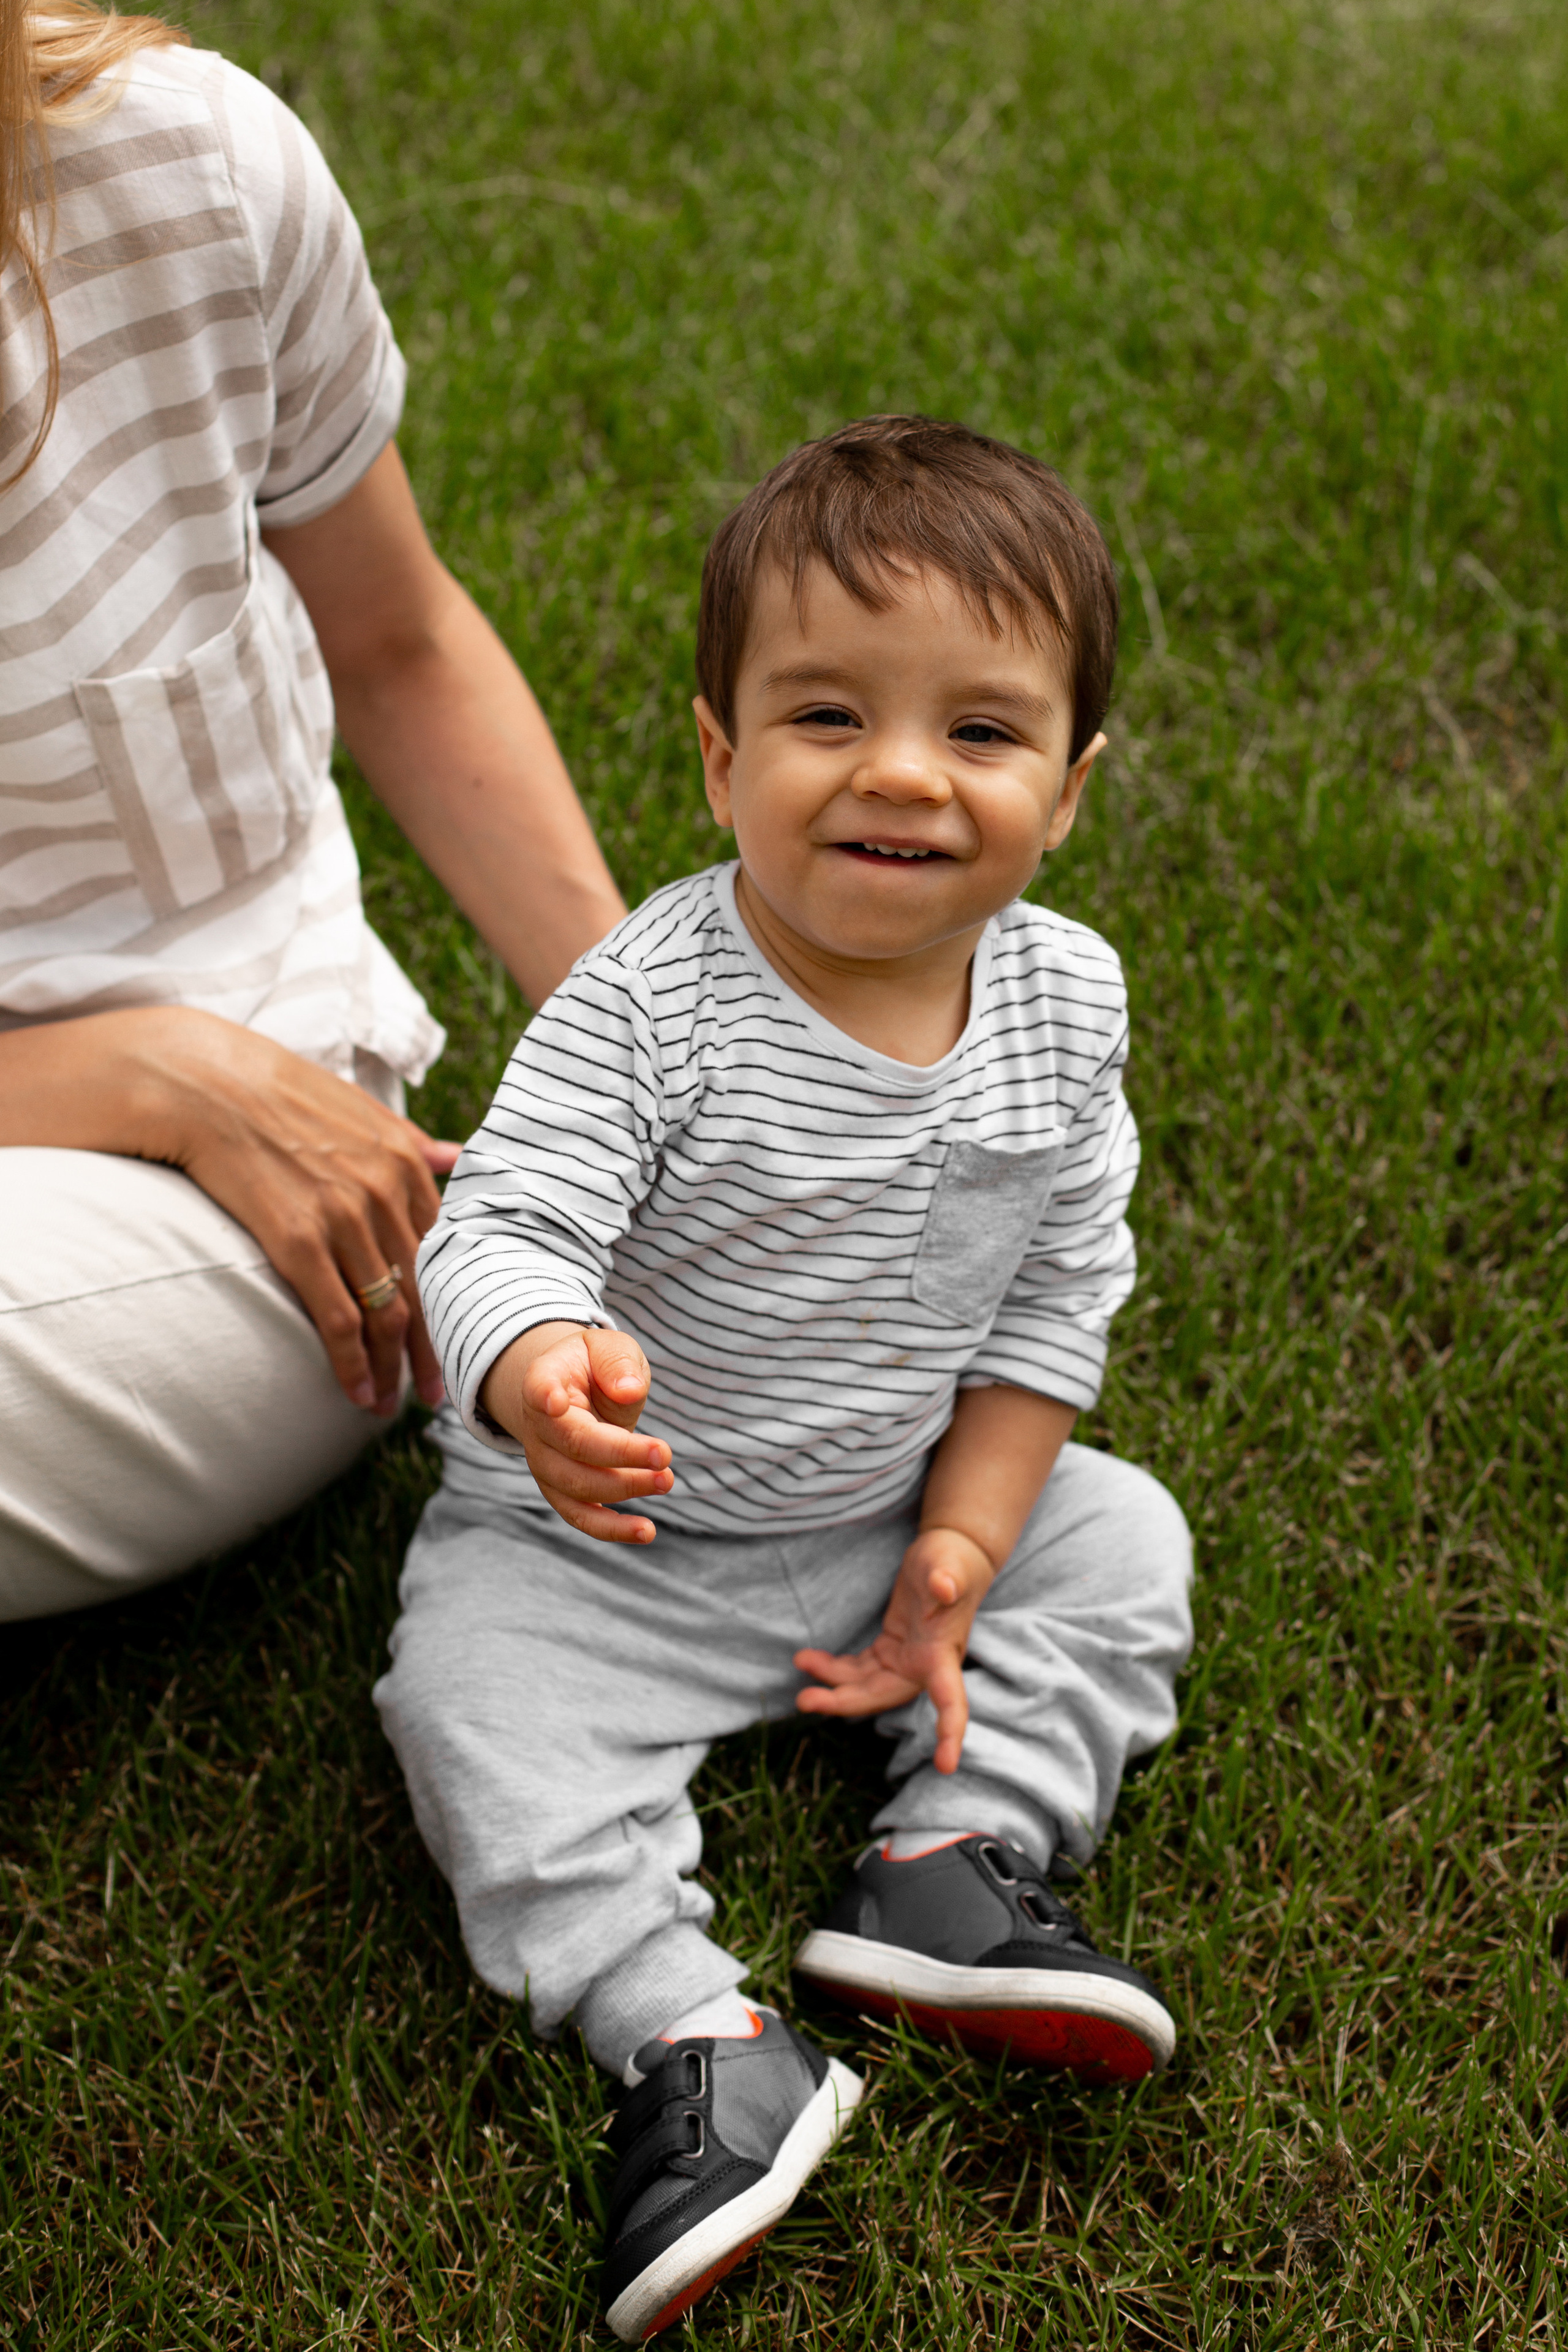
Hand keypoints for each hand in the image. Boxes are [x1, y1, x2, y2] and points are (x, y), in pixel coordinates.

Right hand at [128, 1008, 455, 1414]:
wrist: (206, 1086)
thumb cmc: (279, 1095)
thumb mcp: (360, 1108)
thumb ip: (410, 1140)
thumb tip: (453, 1157)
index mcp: (405, 1163)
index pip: (443, 1250)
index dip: (452, 1301)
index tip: (455, 1336)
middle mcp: (384, 1193)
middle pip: (425, 1289)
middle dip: (433, 1350)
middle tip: (436, 1394)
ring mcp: (343, 1219)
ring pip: (387, 1313)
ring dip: (392, 1368)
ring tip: (390, 1403)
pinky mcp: (298, 1241)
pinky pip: (339, 1318)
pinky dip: (352, 1363)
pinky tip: (357, 1392)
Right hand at [478, 1322, 672, 1543]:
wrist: (572, 1393)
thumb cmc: (594, 1367)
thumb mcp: (608, 1347)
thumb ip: (617, 1362)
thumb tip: (630, 1392)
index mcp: (544, 1379)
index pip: (538, 1387)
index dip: (544, 1396)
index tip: (556, 1402)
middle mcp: (537, 1426)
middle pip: (573, 1445)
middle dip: (621, 1454)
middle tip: (665, 1453)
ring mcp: (544, 1463)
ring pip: (577, 1485)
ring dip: (625, 1488)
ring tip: (666, 1481)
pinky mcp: (561, 1491)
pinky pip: (581, 1516)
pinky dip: (612, 1529)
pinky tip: (646, 1531)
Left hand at [793, 1525, 995, 1774]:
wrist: (950, 1555)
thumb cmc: (953, 1559)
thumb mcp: (948, 1564)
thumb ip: (947, 1578)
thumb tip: (945, 1585)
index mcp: (943, 1655)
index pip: (950, 1701)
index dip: (949, 1733)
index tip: (946, 1766)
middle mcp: (925, 1666)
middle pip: (882, 1697)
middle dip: (845, 1703)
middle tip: (806, 1700)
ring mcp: (905, 1660)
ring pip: (865, 1687)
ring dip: (832, 1685)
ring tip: (800, 1664)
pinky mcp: (889, 1649)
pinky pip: (859, 1670)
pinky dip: (834, 1669)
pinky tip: (811, 1660)